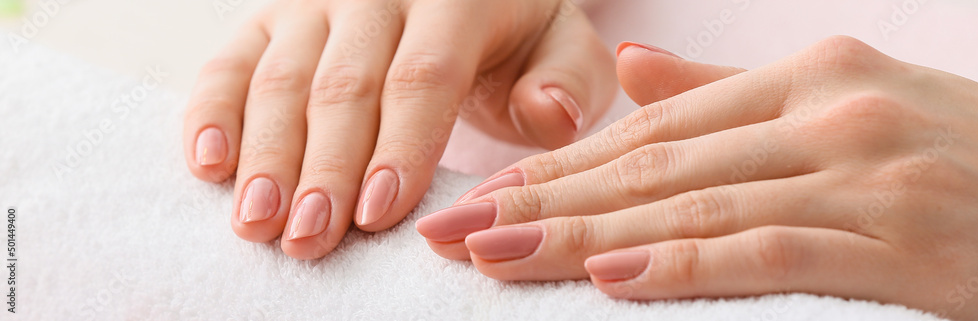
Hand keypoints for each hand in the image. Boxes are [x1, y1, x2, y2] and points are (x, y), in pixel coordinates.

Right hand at [182, 0, 615, 258]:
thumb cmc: (514, 36)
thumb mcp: (559, 46)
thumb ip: (567, 80)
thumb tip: (550, 114)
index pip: (424, 75)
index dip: (400, 146)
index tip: (380, 215)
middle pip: (345, 86)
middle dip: (326, 169)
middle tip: (309, 238)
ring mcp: (314, 6)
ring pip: (281, 79)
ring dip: (266, 155)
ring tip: (257, 223)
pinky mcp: (270, 22)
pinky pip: (231, 62)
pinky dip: (210, 112)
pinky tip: (207, 165)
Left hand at [416, 36, 977, 319]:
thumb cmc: (960, 162)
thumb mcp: (848, 106)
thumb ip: (731, 93)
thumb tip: (632, 72)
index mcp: (807, 77)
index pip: (652, 128)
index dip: (558, 166)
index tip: (482, 198)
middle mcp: (829, 112)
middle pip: (653, 164)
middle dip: (544, 202)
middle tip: (457, 231)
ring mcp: (866, 172)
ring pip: (694, 203)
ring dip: (584, 234)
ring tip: (499, 256)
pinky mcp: (902, 240)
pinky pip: (770, 249)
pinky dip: (686, 262)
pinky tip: (612, 276)